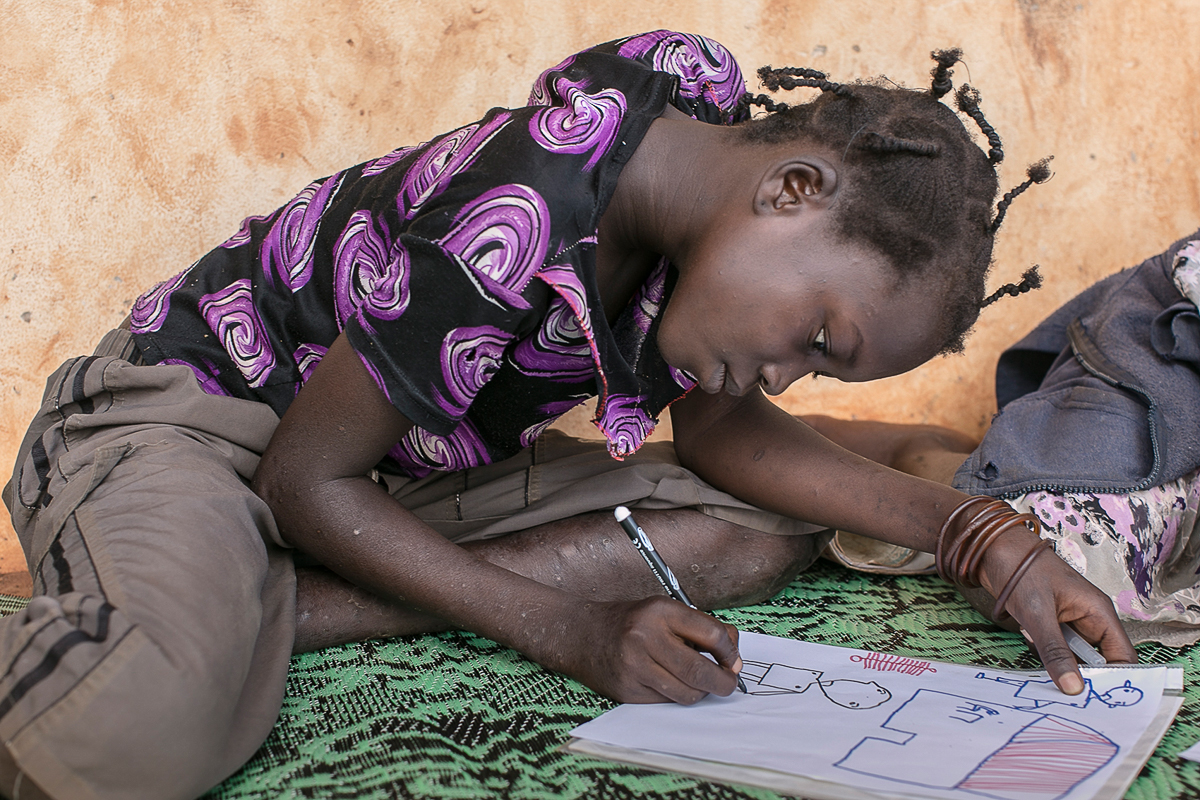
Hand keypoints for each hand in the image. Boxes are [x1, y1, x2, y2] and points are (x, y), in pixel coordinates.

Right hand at [564, 596, 742, 703]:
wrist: (580, 634)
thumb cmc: (631, 622)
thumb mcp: (664, 611)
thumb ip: (699, 628)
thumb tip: (734, 658)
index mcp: (660, 610)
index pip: (712, 634)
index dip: (730, 652)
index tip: (733, 661)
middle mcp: (645, 637)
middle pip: (700, 671)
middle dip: (723, 682)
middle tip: (728, 683)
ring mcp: (633, 666)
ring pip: (686, 693)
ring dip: (700, 692)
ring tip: (696, 683)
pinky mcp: (627, 690)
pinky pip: (665, 701)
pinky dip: (674, 695)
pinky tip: (667, 682)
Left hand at [979, 530, 1137, 694]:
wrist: (990, 547)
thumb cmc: (1020, 568)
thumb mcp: (1038, 613)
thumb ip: (1055, 651)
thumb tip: (1073, 687)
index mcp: (1098, 611)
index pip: (1121, 655)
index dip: (1115, 678)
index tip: (1099, 699)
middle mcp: (1088, 618)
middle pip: (1096, 660)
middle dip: (1081, 674)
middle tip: (1065, 691)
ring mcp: (1067, 621)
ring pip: (1071, 655)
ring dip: (1056, 659)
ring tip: (1039, 650)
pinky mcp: (1048, 622)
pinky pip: (1052, 647)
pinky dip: (1041, 649)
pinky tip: (1027, 637)